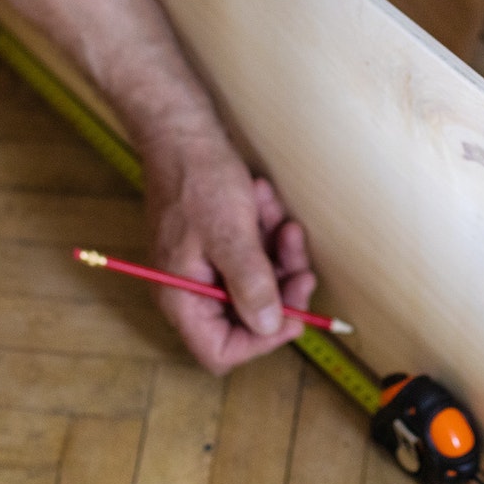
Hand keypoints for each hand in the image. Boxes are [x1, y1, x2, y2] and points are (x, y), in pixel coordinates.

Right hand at [143, 137, 316, 372]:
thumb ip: (251, 286)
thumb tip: (271, 327)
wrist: (184, 132)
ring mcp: (204, 266)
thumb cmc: (199, 179)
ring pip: (256, 282)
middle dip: (280, 288)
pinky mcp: (217, 245)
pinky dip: (266, 234)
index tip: (295, 313)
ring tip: (280, 219)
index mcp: (181, 297)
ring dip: (277, 254)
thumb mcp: (232, 235)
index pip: (220, 350)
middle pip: (246, 317)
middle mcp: (189, 289)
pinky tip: (265, 203)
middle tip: (302, 265)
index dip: (262, 340)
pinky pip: (252, 254)